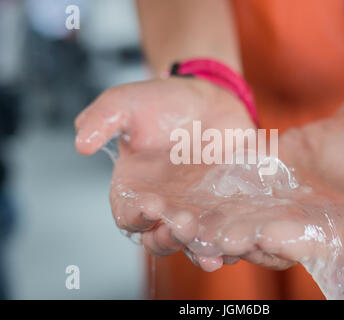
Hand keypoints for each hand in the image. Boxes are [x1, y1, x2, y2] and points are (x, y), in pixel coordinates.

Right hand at [74, 77, 254, 268]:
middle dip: (170, 237)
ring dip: (200, 250)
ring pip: (193, 242)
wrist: (207, 96)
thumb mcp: (124, 103)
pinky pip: (225, 229)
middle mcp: (164, 204)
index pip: (129, 215)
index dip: (137, 216)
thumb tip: (80, 143)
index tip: (152, 206)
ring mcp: (195, 207)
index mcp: (135, 187)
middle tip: (185, 225)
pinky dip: (231, 240)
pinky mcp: (223, 204)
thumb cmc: (162, 101)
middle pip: (160, 237)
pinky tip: (240, 243)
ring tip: (212, 254)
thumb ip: (101, 119)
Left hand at [138, 112, 343, 298]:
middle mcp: (285, 226)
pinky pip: (224, 188)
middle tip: (209, 235)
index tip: (260, 236)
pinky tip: (182, 188)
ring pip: (230, 217)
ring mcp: (264, 205)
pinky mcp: (249, 181)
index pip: (293, 244)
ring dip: (206, 221)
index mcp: (318, 235)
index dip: (278, 241)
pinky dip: (203, 191)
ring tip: (182, 218)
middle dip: (231, 237)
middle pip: (253, 237)